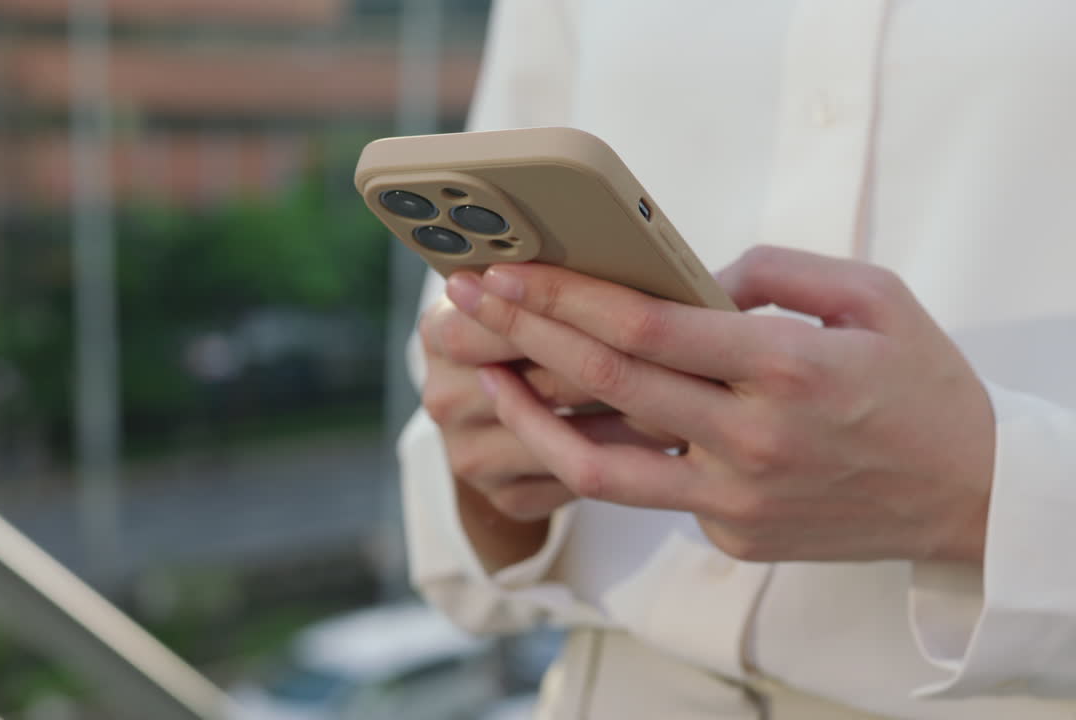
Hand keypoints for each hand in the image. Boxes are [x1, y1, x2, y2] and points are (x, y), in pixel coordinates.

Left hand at [445, 247, 994, 565]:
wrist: (969, 496)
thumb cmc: (921, 386)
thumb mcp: (871, 297)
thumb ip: (772, 271)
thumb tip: (687, 281)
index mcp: (784, 367)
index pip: (642, 328)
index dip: (563, 296)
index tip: (510, 270)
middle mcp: (751, 440)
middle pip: (604, 385)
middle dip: (523, 333)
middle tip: (471, 299)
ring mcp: (735, 501)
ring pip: (599, 466)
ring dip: (528, 417)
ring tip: (488, 376)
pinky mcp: (730, 537)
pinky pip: (651, 489)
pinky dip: (606, 450)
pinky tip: (575, 418)